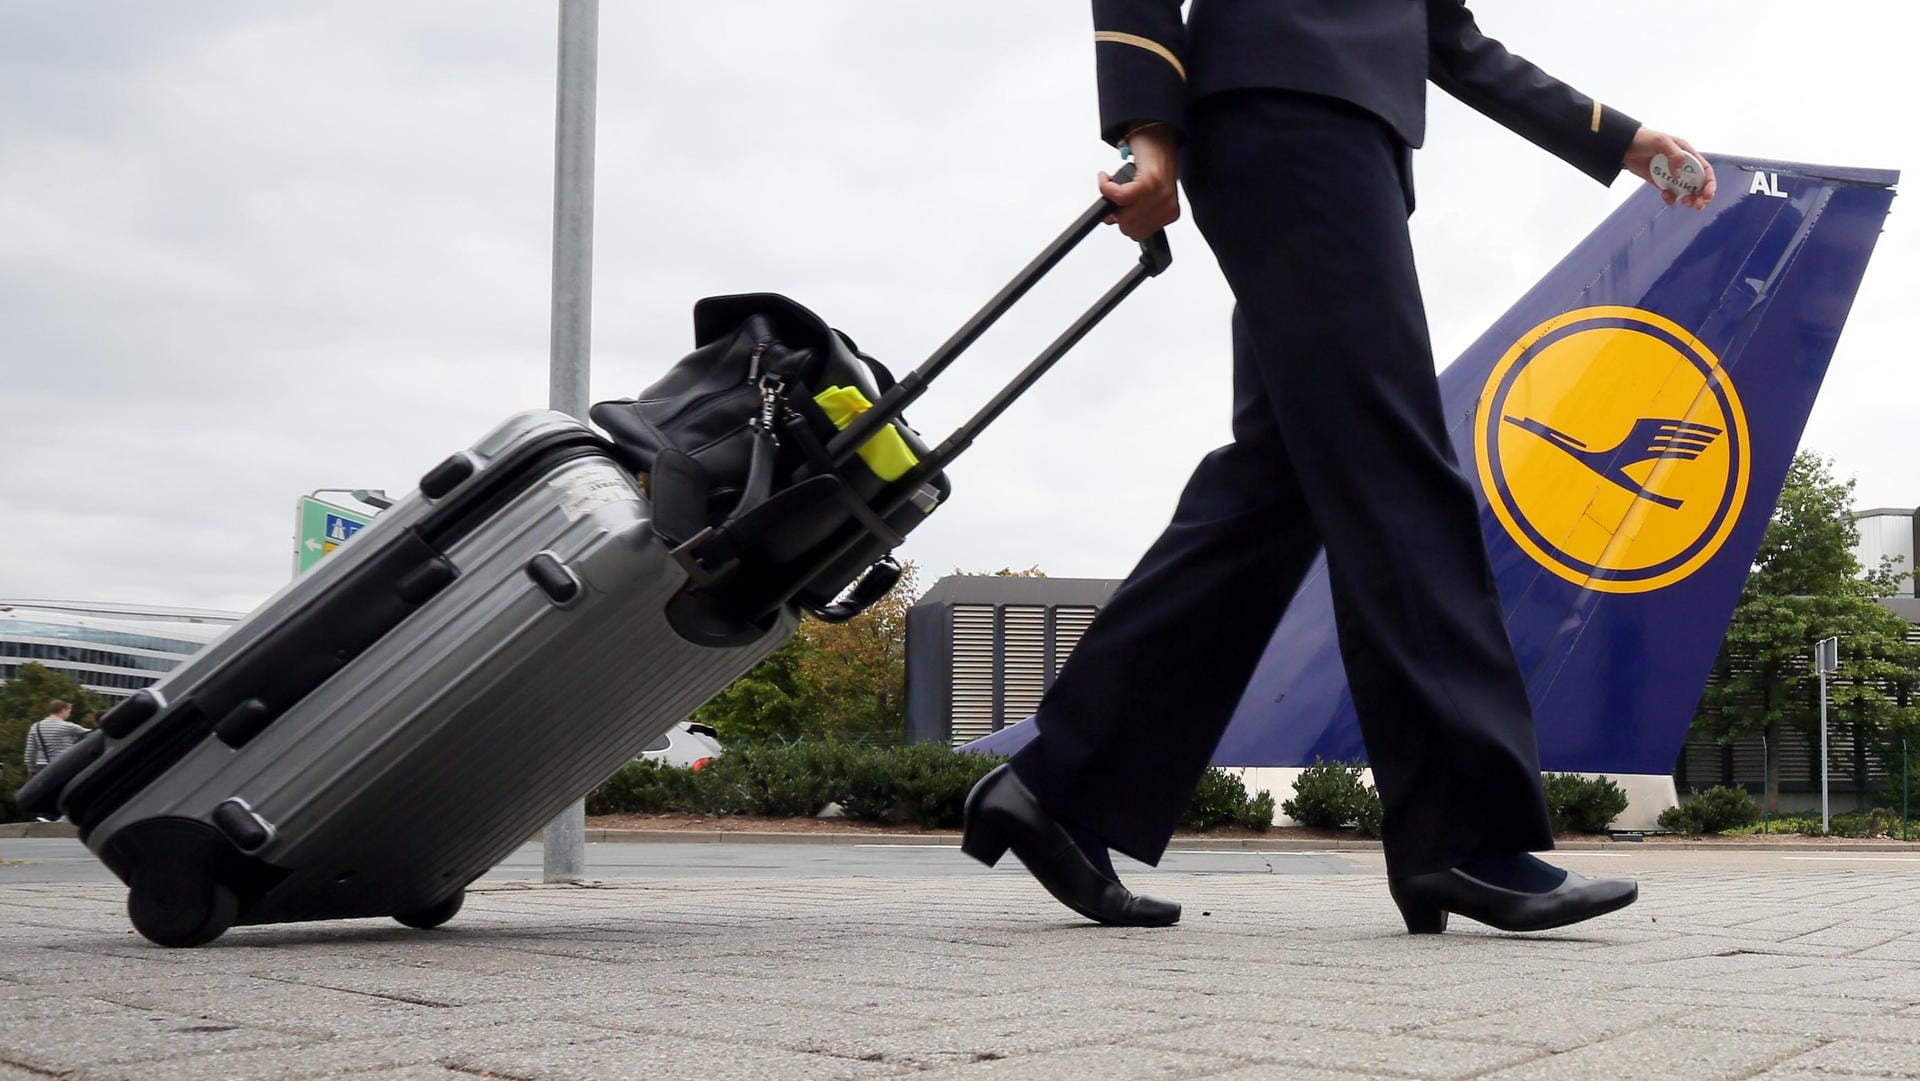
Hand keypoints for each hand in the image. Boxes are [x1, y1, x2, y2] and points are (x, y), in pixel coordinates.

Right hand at [1099, 123, 1179, 239]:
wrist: (1159, 137)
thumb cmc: (1152, 164)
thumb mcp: (1143, 194)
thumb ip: (1131, 211)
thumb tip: (1110, 219)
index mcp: (1168, 212)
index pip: (1139, 234)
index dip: (1122, 224)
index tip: (1115, 212)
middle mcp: (1167, 205)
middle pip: (1130, 227)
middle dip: (1115, 214)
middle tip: (1114, 197)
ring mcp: (1161, 195)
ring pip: (1124, 215)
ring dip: (1110, 198)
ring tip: (1111, 184)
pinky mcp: (1150, 182)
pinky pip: (1121, 196)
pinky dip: (1107, 187)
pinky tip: (1105, 178)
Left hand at [1623, 127, 1715, 209]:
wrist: (1623, 146)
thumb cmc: (1643, 138)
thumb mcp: (1661, 142)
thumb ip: (1674, 154)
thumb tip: (1679, 173)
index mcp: (1687, 154)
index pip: (1704, 170)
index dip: (1709, 183)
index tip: (1708, 195)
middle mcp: (1681, 165)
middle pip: (1698, 183)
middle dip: (1700, 195)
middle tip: (1697, 205)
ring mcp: (1671, 174)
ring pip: (1685, 190)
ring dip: (1688, 199)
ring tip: (1684, 202)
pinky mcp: (1659, 181)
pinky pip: (1670, 193)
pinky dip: (1671, 198)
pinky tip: (1666, 198)